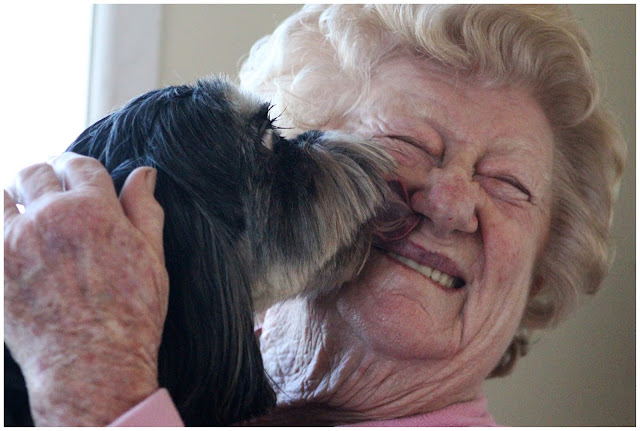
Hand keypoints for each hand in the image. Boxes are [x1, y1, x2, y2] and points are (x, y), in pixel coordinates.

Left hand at [4, 153, 168, 425]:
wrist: (92, 363)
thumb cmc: (130, 313)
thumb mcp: (151, 257)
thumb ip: (144, 210)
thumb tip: (144, 174)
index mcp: (94, 210)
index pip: (78, 166)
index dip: (75, 166)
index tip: (73, 171)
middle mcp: (50, 216)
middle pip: (35, 173)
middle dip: (43, 176)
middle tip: (47, 189)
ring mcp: (15, 241)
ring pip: (3, 196)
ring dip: (13, 197)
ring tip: (23, 211)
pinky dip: (1, 227)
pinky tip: (13, 239)